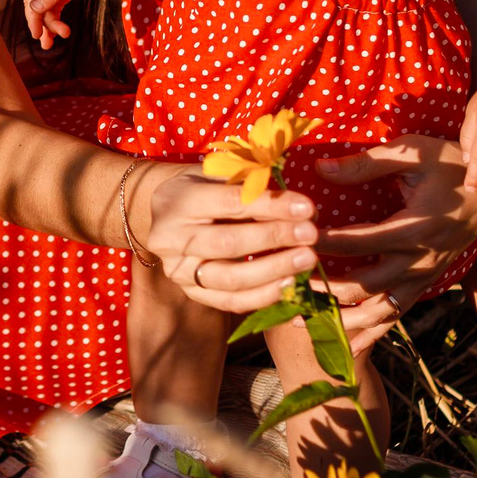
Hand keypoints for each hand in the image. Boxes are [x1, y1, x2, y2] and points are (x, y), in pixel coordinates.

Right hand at [22, 0, 111, 48]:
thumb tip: (33, 10)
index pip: (30, 1)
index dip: (33, 19)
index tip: (37, 34)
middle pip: (37, 9)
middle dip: (41, 26)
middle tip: (46, 44)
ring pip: (46, 12)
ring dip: (50, 27)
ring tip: (51, 44)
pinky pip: (55, 10)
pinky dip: (56, 21)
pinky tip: (60, 31)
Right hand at [134, 165, 321, 313]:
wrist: (166, 214)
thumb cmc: (200, 187)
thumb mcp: (218, 174)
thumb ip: (250, 185)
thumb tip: (297, 205)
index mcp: (179, 201)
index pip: (231, 203)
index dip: (271, 206)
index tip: (306, 207)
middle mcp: (172, 239)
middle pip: (229, 243)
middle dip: (274, 238)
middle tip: (311, 234)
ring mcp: (179, 271)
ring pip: (230, 278)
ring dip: (274, 270)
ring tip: (307, 259)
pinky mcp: (192, 293)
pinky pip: (231, 302)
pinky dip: (263, 296)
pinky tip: (290, 284)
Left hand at [307, 135, 476, 332]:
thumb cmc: (452, 164)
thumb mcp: (414, 152)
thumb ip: (366, 163)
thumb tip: (321, 168)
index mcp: (416, 227)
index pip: (361, 241)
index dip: (326, 243)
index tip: (295, 240)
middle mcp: (421, 259)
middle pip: (367, 284)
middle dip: (326, 288)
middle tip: (290, 285)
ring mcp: (425, 275)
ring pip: (381, 309)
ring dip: (345, 319)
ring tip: (306, 321)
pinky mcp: (427, 282)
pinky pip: (398, 312)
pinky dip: (372, 331)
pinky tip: (347, 345)